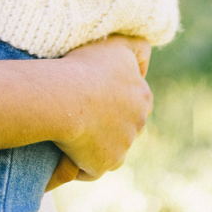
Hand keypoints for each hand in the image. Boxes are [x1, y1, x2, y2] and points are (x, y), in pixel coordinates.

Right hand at [50, 36, 152, 180]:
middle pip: (123, 126)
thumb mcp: (117, 44)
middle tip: (81, 107)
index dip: (114, 94)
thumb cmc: (87, 66)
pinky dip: (80, 161)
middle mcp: (138, 126)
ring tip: (71, 127)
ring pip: (109, 147)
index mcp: (144, 98)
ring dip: (94, 141)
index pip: (135, 100)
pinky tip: (65, 148)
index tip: (93, 89)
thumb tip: (146, 56)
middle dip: (108, 121)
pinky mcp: (102, 166)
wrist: (64, 97)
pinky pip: (90, 167)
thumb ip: (138, 47)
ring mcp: (121, 149)